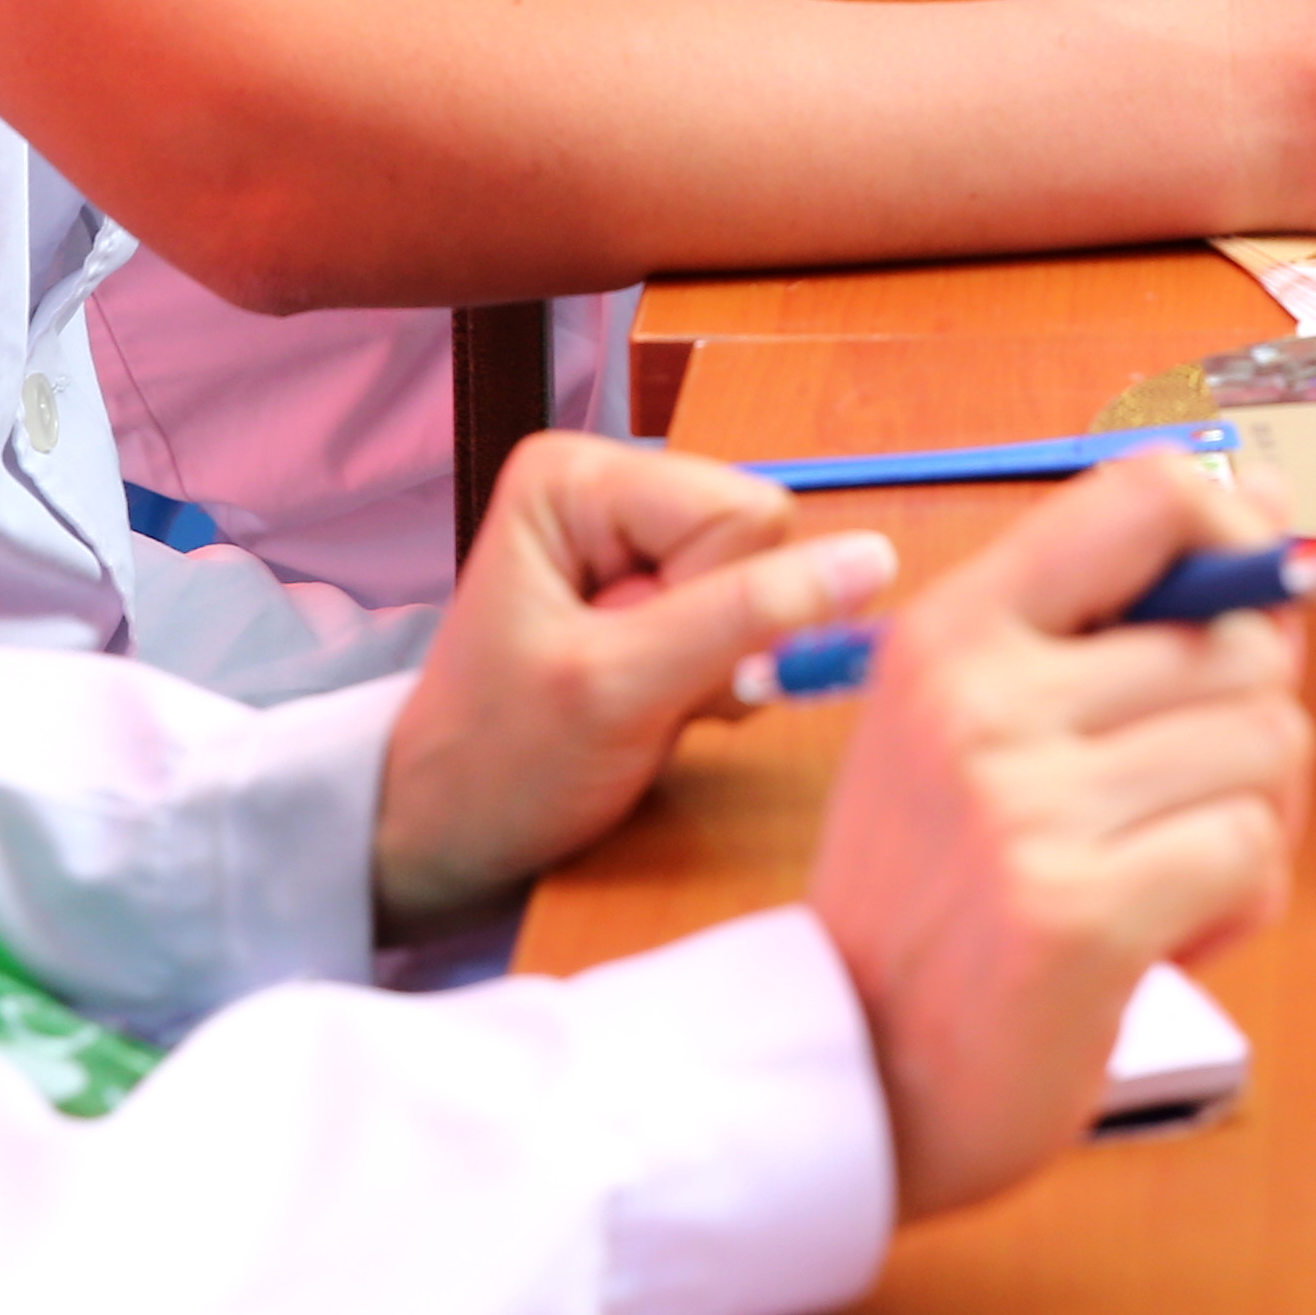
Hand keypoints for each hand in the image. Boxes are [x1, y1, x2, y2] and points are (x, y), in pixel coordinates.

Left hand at [371, 434, 896, 930]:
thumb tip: (872, 561)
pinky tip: (651, 704)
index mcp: (578, 476)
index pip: (745, 513)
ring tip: (638, 702)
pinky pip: (748, 621)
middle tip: (641, 690)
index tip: (642, 662)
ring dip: (720, 667)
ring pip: (766, 587)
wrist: (443, 838)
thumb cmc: (496, 766)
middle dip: (721, 636)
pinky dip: (714, 680)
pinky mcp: (657, 594)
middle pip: (760, 542)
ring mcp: (635, 543)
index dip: (722, 604)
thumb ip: (748, 616)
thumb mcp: (622, 689)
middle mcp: (609, 489)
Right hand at [807, 454, 1314, 1219]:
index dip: (1239, 532)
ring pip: (1267, 742)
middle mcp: (980, 700)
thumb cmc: (935, 893)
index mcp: (952, 632)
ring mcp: (1023, 807)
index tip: (1252, 598)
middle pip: (1241, 640)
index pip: (1144, 494)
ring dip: (1245, 819)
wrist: (850, 1073)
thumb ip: (1110, 614)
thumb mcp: (974, 721)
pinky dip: (1235, 902)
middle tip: (1176, 799)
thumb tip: (1265, 495)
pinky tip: (1159, 935)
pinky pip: (1251, 849)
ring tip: (1155, 870)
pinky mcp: (1079, 912)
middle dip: (1250, 721)